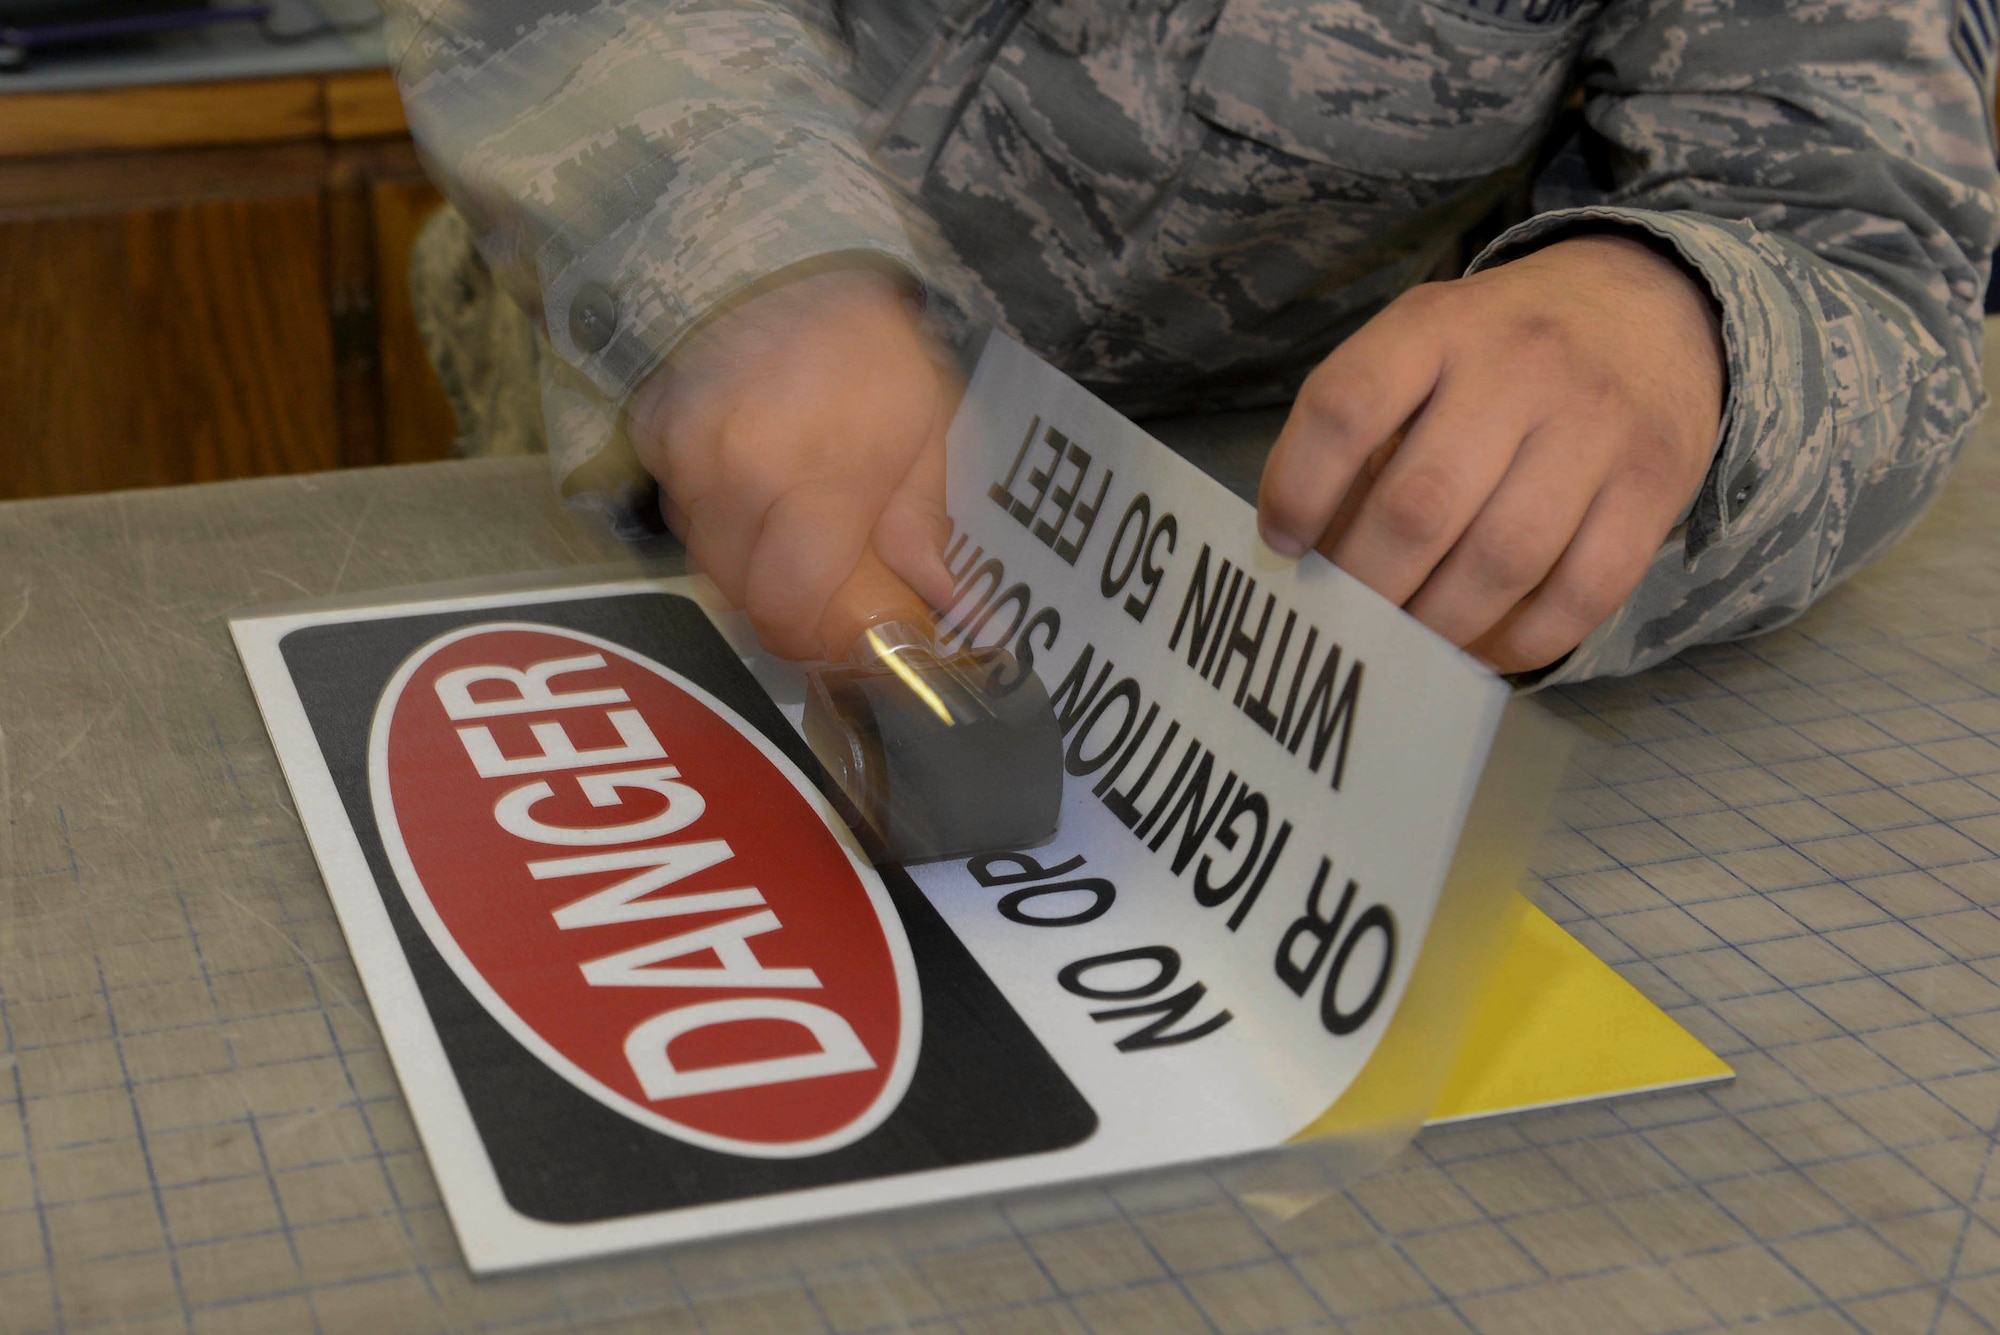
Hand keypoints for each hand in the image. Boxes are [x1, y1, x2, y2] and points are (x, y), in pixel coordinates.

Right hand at [629, 267, 958, 659]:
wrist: (782, 247)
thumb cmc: (867, 338)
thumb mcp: (925, 421)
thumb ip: (922, 521)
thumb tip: (941, 602)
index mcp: (818, 474)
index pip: (790, 606)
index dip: (814, 637)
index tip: (843, 633)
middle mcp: (738, 473)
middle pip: (745, 596)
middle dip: (788, 603)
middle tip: (826, 582)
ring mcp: (686, 454)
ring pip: (709, 561)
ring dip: (752, 562)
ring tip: (796, 520)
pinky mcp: (652, 435)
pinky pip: (681, 513)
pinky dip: (717, 518)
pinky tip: (755, 482)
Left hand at [1256, 234, 1725, 672]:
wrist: (1650, 306)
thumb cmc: (1502, 350)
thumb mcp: (1425, 346)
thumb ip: (1363, 430)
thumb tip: (1303, 551)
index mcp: (1438, 325)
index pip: (1345, 407)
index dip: (1299, 487)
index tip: (1284, 542)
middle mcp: (1521, 366)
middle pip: (1420, 505)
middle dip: (1368, 583)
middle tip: (1347, 617)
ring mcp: (1597, 425)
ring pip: (1502, 559)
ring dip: (1439, 623)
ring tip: (1406, 641)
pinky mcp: (1656, 485)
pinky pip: (1583, 593)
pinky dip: (1522, 641)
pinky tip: (1483, 647)